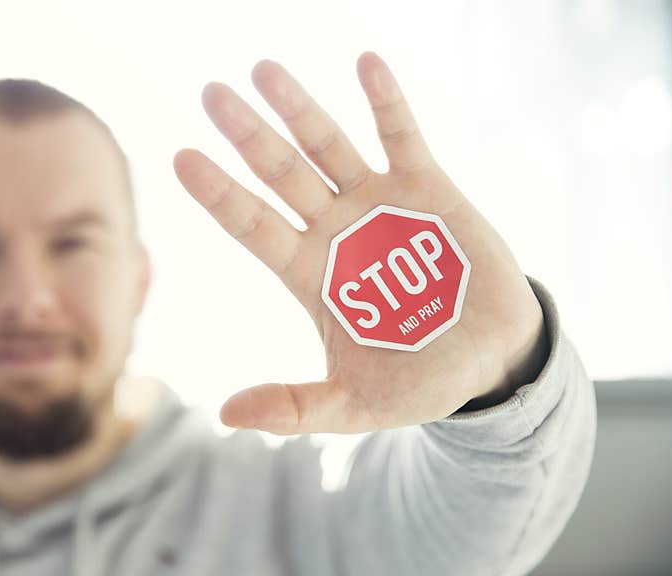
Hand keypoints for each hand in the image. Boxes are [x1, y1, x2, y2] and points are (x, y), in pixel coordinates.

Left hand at [173, 52, 548, 434]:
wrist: (489, 361)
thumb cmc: (417, 381)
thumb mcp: (352, 405)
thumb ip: (294, 406)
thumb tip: (224, 415)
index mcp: (309, 275)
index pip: (253, 227)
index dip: (219, 195)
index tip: (182, 158)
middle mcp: (334, 231)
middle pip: (281, 175)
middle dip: (248, 136)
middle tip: (211, 94)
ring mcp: (378, 204)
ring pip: (328, 147)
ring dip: (299, 109)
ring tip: (263, 69)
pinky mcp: (426, 189)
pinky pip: (402, 137)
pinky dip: (386, 102)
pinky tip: (365, 63)